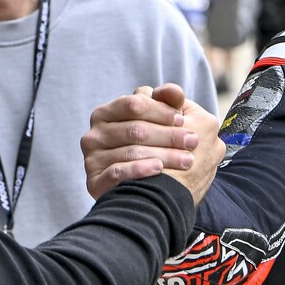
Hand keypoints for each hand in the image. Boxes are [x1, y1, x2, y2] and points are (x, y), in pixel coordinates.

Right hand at [82, 84, 199, 199]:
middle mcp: (95, 134)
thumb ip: (169, 102)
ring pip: (130, 151)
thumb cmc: (159, 149)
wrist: (151, 194)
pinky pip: (117, 172)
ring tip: (187, 160)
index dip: (161, 111)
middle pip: (135, 130)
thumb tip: (172, 90)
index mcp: (107, 113)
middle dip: (168, 135)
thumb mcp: (165, 122)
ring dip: (163, 155)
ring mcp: (92, 158)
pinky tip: (159, 169)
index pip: (135, 104)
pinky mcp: (94, 182)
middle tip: (193, 142)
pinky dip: (140, 169)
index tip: (182, 120)